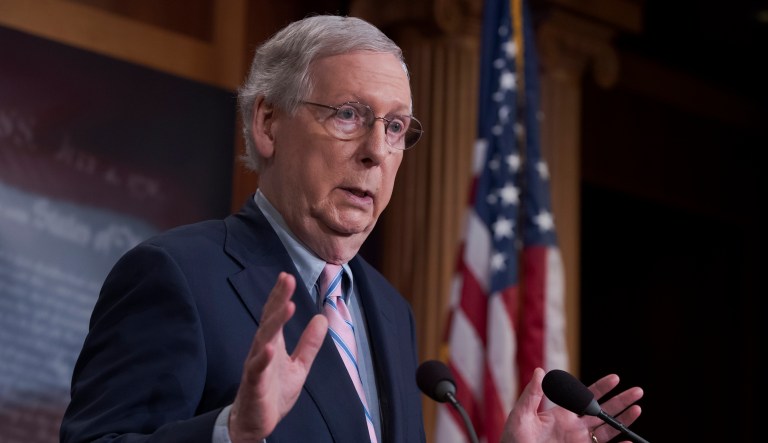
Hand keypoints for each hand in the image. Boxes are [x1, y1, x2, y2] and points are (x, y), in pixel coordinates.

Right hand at [229, 272, 327, 441]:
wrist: (256, 423)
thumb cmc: (274, 392)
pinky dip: (262, 358)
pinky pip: (256, 370)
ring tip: (287, 305)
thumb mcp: (299, 366)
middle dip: (278, 300)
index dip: (280, 296)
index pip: (275, 315)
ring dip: (275, 323)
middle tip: (287, 279)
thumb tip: (321, 318)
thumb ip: (309, 343)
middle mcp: (261, 350)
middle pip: (269, 320)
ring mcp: (256, 367)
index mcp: (272, 344)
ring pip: (263, 340)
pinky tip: (270, 347)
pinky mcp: (253, 385)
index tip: (287, 276)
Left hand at [501, 368, 643, 442]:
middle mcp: (574, 427)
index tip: (615, 378)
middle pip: (603, 412)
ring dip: (623, 420)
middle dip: (620, 401)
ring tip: (638, 408)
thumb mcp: (521, 414)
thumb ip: (532, 394)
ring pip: (607, 430)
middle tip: (638, 390)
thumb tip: (540, 370)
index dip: (601, 387)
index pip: (585, 397)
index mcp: (561, 413)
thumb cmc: (514, 438)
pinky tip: (628, 441)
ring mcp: (579, 441)